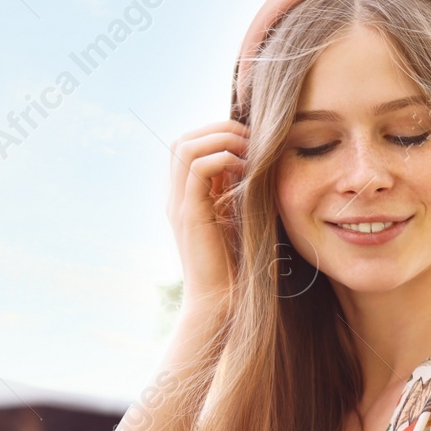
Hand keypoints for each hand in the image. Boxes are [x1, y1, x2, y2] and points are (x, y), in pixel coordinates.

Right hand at [166, 120, 247, 324]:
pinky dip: (222, 159)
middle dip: (219, 129)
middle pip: (183, 140)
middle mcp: (177, 197)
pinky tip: (246, 170)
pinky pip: (196, 170)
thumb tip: (254, 158)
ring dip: (221, 140)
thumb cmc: (235, 265)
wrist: (221, 302)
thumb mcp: (239, 217)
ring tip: (249, 151)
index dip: (218, 133)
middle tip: (251, 139)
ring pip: (186, 147)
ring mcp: (179, 205)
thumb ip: (237, 189)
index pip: (190, 145)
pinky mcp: (189, 215)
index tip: (251, 141)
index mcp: (186, 197)